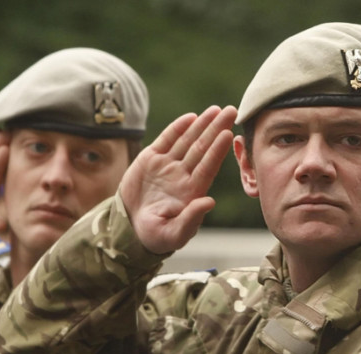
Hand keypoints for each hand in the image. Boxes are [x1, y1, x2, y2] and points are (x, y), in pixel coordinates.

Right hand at [120, 105, 236, 253]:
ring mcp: (167, 166)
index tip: (228, 134)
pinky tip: (190, 118)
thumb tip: (210, 202)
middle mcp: (182, 175)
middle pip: (202, 148)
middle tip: (231, 110)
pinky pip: (166, 140)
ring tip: (215, 110)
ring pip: (187, 141)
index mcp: (192, 191)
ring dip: (201, 125)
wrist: (129, 228)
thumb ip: (191, 219)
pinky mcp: (151, 159)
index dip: (217, 150)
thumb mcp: (173, 234)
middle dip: (216, 129)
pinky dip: (177, 129)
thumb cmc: (155, 236)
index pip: (208, 166)